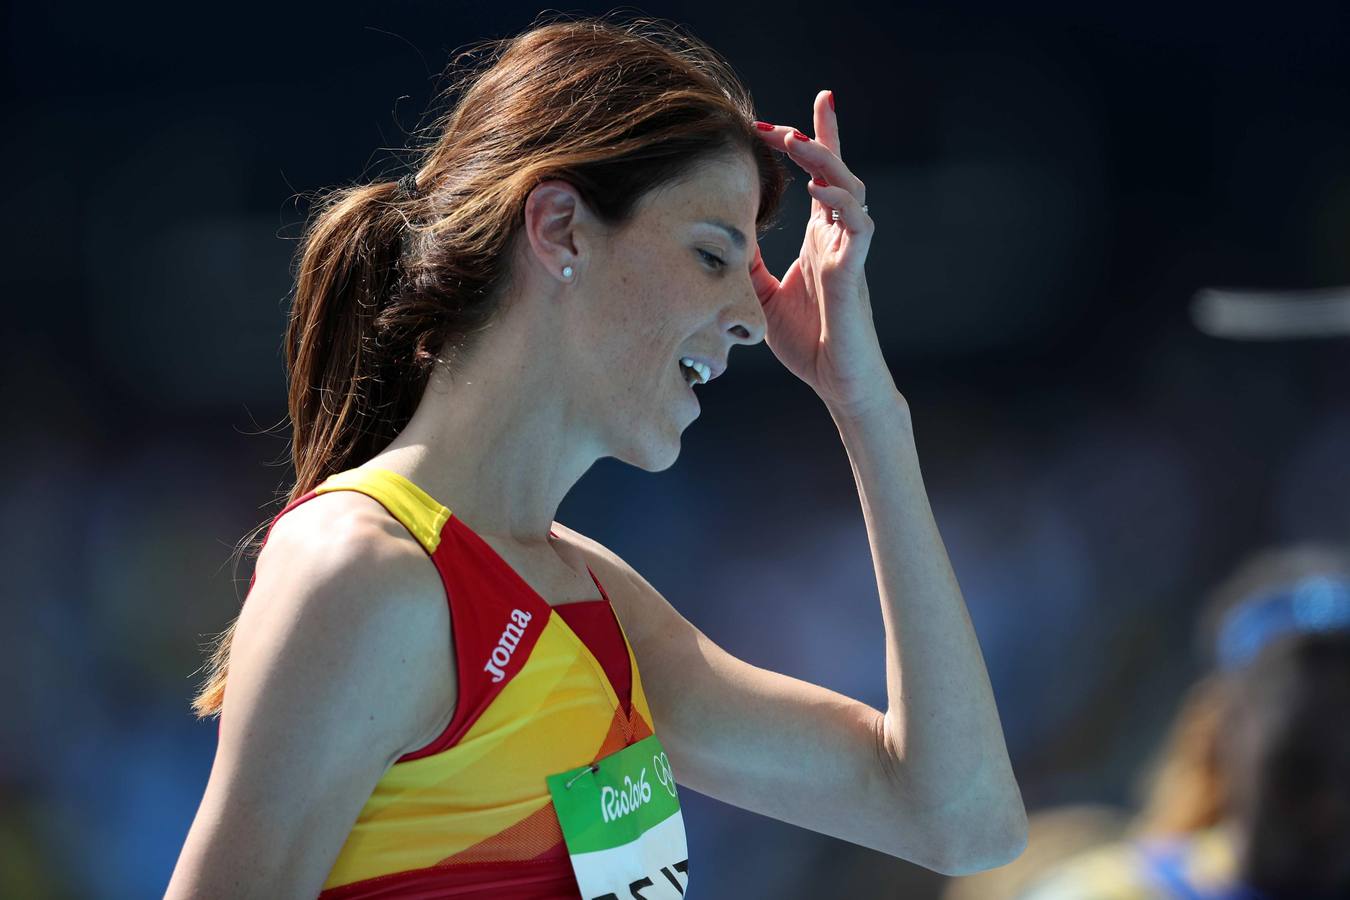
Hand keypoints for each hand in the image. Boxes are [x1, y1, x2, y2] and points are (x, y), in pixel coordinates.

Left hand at [751, 90, 894, 415]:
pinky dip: (841, 204)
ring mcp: (849, 252)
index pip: (820, 179)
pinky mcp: (855, 273)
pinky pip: (859, 228)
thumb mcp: (763, 296)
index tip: (788, 114)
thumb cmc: (808, 342)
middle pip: (835, 172)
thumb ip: (749, 264)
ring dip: (825, 162)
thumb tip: (721, 237)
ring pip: (851, 190)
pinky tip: (818, 190)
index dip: (814, 140)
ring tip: (797, 143)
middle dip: (814, 140)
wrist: (837, 383)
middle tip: (778, 126)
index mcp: (820, 239)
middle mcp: (838, 238)